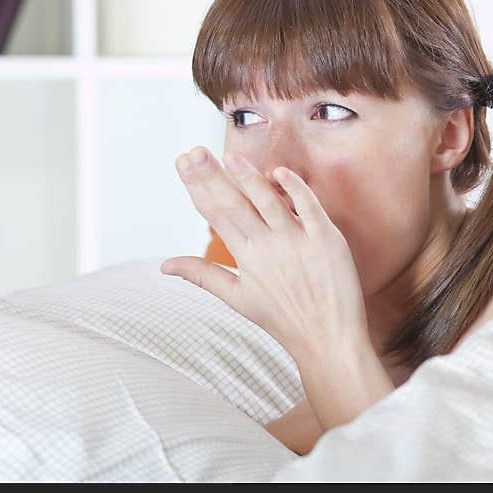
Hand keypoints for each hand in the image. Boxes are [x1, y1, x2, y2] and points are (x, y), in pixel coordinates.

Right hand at [161, 146, 371, 366]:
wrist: (327, 340)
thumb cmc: (284, 320)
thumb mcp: (238, 298)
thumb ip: (202, 275)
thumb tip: (164, 265)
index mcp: (245, 258)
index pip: (215, 214)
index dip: (197, 187)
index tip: (182, 162)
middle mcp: (267, 248)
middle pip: (234, 205)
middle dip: (212, 177)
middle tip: (193, 152)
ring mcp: (297, 242)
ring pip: (268, 203)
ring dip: (249, 179)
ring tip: (230, 157)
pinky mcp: (326, 240)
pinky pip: (309, 208)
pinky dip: (295, 189)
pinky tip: (280, 172)